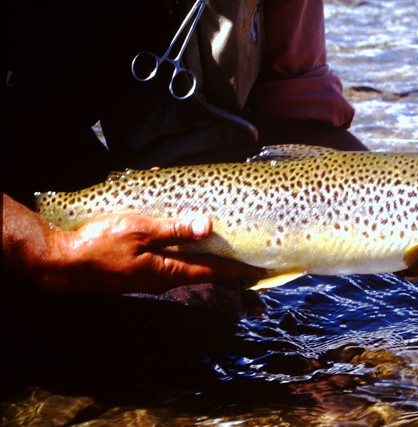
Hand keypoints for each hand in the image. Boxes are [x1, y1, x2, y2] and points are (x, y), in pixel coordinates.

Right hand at [42, 214, 266, 293]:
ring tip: (213, 238)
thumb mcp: (139, 231)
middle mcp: (161, 278)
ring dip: (196, 248)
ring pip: (180, 260)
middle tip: (243, 254)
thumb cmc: (98, 246)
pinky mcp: (134, 269)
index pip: (211, 271)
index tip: (259, 271)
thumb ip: (173, 230)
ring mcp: (147, 275)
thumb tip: (206, 226)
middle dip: (221, 261)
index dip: (236, 270)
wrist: (59, 262)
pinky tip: (169, 224)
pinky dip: (171, 240)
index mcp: (167, 271)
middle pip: (200, 268)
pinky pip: (161, 254)